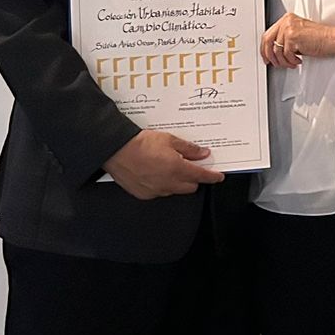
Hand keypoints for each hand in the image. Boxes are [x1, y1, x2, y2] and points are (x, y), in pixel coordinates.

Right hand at [102, 130, 223, 198]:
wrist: (115, 150)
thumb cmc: (140, 143)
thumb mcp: (169, 140)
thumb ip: (189, 149)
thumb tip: (202, 153)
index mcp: (178, 169)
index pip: (202, 177)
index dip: (212, 177)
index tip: (218, 177)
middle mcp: (168, 183)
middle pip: (190, 187)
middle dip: (194, 178)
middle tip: (190, 166)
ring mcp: (155, 191)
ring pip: (175, 190)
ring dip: (178, 182)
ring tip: (169, 167)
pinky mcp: (144, 194)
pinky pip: (159, 192)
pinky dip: (162, 185)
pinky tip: (156, 173)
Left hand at [261, 12, 334, 67]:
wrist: (332, 39)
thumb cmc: (320, 38)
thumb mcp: (299, 34)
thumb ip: (285, 38)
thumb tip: (274, 50)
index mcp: (287, 19)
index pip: (268, 34)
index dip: (265, 48)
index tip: (266, 56)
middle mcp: (286, 22)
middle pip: (267, 41)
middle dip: (270, 56)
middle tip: (274, 63)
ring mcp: (288, 29)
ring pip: (277, 51)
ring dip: (284, 61)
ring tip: (291, 63)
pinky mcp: (292, 37)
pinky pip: (286, 55)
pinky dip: (291, 61)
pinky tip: (298, 60)